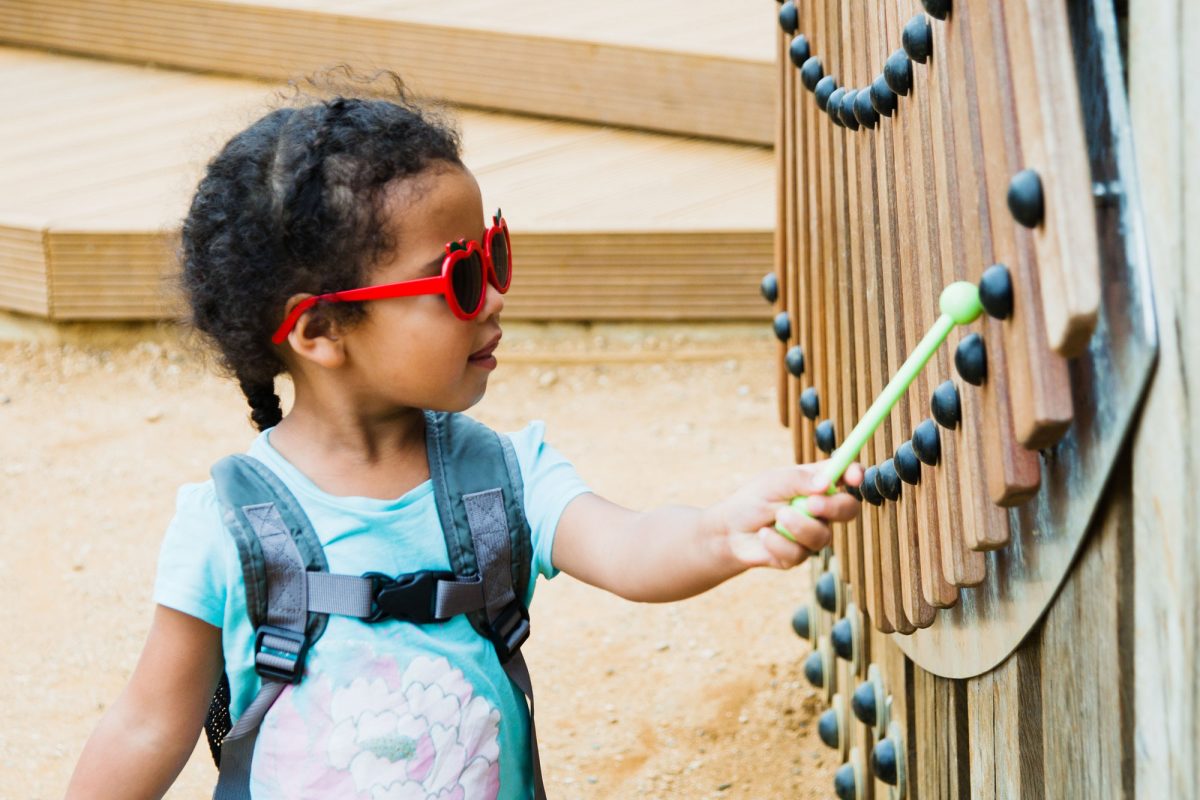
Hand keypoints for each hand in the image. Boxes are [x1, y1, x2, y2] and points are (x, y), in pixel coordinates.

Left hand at [708, 461, 863, 569]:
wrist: (729, 531)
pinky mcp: (800, 556)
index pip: (846, 476)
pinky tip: (764, 535)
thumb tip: (826, 483)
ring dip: (797, 526)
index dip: (855, 474)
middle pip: (848, 509)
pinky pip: (799, 553)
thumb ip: (799, 480)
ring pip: (822, 536)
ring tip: (776, 518)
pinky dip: (778, 542)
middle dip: (833, 507)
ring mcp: (812, 534)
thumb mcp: (773, 482)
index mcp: (817, 484)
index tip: (853, 477)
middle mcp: (821, 510)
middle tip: (811, 505)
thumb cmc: (752, 500)